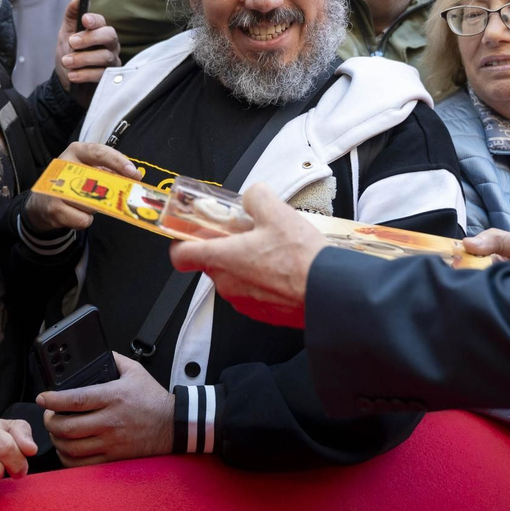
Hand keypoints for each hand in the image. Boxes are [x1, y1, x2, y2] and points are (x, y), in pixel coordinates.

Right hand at [24, 141, 143, 232]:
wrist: (40, 204)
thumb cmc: (71, 184)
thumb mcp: (87, 170)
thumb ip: (108, 170)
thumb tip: (134, 177)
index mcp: (75, 152)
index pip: (99, 152)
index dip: (118, 162)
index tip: (134, 173)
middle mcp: (64, 166)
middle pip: (97, 181)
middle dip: (111, 191)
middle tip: (121, 197)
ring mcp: (57, 189)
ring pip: (92, 204)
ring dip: (96, 207)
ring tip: (87, 204)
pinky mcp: (54, 209)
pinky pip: (84, 219)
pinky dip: (85, 219)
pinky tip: (77, 214)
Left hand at [38, 353, 174, 466]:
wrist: (173, 425)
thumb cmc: (153, 399)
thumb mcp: (136, 371)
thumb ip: (114, 360)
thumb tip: (98, 354)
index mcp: (113, 397)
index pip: (76, 400)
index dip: (54, 400)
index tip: (43, 398)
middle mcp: (110, 421)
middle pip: (68, 427)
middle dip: (50, 422)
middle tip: (48, 416)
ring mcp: (111, 442)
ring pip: (72, 447)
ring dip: (57, 441)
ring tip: (56, 432)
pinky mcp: (114, 457)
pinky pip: (83, 464)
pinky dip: (68, 458)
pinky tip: (67, 449)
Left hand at [54, 0, 121, 106]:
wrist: (65, 81)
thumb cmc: (69, 54)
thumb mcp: (66, 34)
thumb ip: (71, 17)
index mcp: (100, 31)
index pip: (102, 22)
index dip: (94, 20)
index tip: (83, 19)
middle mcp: (110, 45)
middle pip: (109, 36)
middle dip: (90, 38)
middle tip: (72, 42)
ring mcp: (111, 61)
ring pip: (104, 57)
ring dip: (83, 58)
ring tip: (66, 61)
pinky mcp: (109, 78)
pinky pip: (101, 74)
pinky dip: (85, 74)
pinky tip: (72, 75)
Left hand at [170, 184, 326, 328]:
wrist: (329, 293)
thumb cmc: (301, 257)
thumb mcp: (277, 211)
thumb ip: (256, 196)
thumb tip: (253, 195)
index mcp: (222, 259)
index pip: (181, 256)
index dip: (182, 243)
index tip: (191, 234)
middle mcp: (227, 284)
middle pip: (212, 263)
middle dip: (226, 247)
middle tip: (248, 234)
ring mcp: (245, 302)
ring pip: (235, 278)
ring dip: (246, 265)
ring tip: (273, 251)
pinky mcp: (263, 314)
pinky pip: (253, 293)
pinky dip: (262, 281)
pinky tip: (284, 269)